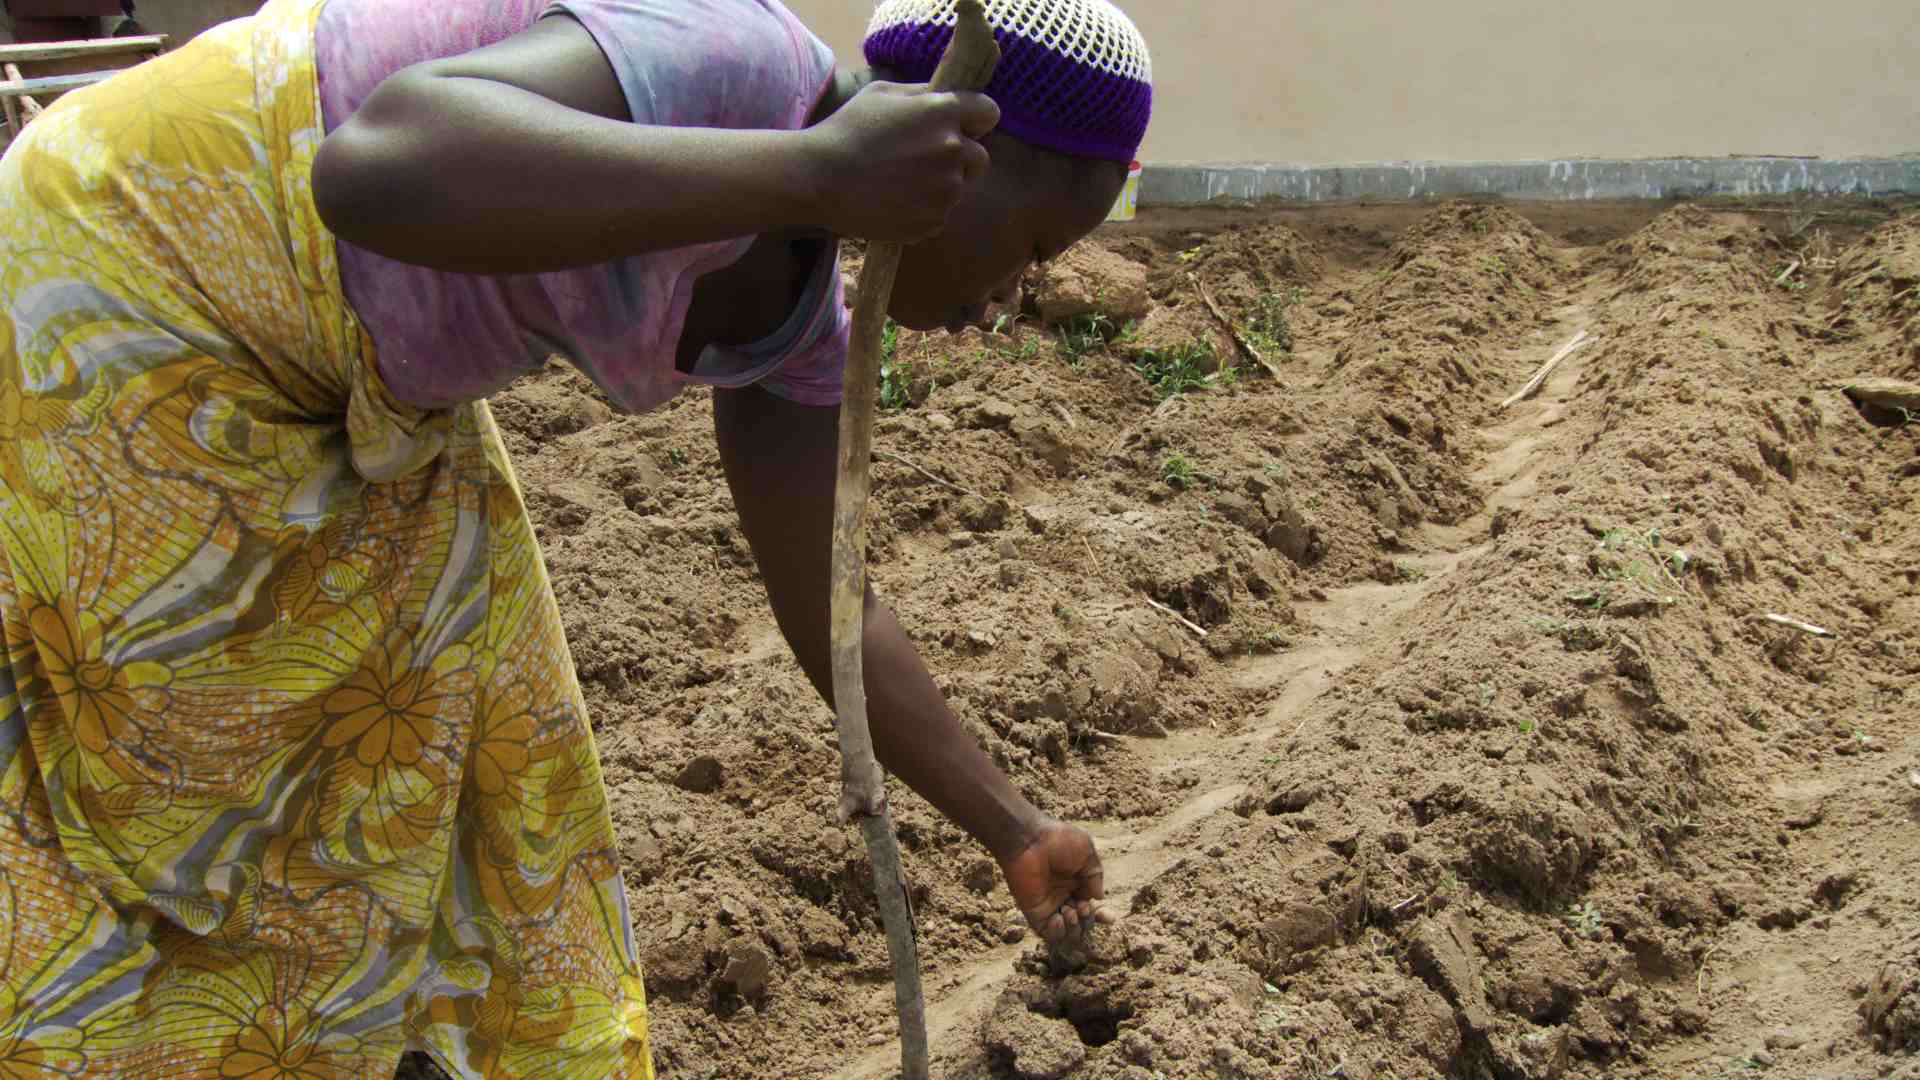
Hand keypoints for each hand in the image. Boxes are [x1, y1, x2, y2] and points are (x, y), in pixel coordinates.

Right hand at [801, 82, 999, 241]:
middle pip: (980, 157)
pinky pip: (939, 213)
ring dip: (938, 184)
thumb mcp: (883, 94)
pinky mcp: (933, 221)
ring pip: (957, 188)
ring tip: (898, 181)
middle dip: (961, 157)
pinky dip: (923, 209)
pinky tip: (893, 200)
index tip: (962, 125)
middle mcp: (953, 151)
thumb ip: (924, 94)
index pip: (989, 113)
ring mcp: (945, 190)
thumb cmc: (847, 130)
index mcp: (943, 113)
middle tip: (922, 158)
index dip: (975, 119)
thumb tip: (950, 96)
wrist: (819, 180)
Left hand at [998, 819, 1114, 944]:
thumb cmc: (1058, 840)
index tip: (1109, 918)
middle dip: (1087, 921)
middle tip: (1082, 908)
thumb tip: (1099, 898)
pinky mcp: (1034, 911)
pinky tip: (1060, 917)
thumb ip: (1095, 876)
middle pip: (1081, 922)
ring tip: (1070, 911)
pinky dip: (1057, 933)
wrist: (1029, 839)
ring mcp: (1049, 905)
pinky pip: (1047, 933)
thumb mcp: (1086, 853)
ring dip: (1074, 929)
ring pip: (1066, 931)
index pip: (1091, 906)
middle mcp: (1064, 896)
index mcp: (1077, 882)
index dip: (1101, 915)